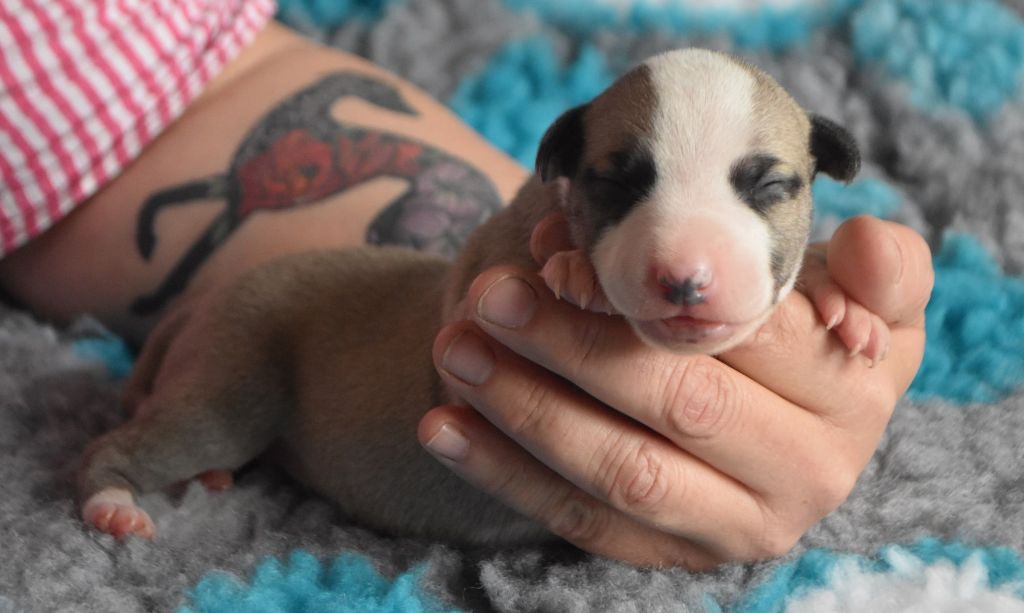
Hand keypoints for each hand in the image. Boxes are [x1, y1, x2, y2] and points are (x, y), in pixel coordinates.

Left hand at [418, 214, 931, 567]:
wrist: (777, 403)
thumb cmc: (807, 325)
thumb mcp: (862, 290)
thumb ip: (880, 268)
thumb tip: (865, 246)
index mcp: (855, 390)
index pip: (744, 331)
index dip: (653, 288)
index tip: (565, 245)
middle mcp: (806, 471)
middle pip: (678, 403)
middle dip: (573, 346)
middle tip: (493, 293)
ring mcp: (735, 525)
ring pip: (620, 471)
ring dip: (526, 409)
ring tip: (457, 347)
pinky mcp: (673, 554)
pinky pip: (580, 521)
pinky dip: (504, 473)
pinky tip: (443, 422)